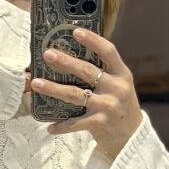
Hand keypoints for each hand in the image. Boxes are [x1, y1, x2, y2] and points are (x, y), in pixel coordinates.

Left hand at [32, 28, 141, 158]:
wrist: (132, 137)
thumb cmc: (120, 105)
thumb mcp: (119, 85)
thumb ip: (104, 72)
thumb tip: (73, 56)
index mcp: (122, 74)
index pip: (108, 51)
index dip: (93, 40)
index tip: (75, 31)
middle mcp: (116, 89)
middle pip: (87, 71)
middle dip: (65, 62)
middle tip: (47, 54)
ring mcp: (108, 106)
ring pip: (75, 95)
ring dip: (53, 89)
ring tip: (36, 83)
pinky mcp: (100, 124)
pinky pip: (75, 123)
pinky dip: (61, 125)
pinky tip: (49, 126)